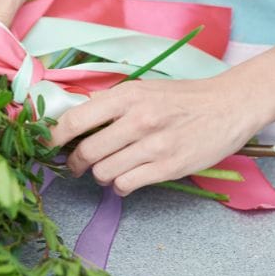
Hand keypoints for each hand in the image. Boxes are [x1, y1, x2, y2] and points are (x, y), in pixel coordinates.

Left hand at [49, 78, 264, 195]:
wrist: (229, 105)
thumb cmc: (183, 98)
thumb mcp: (144, 89)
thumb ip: (111, 103)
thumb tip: (76, 118)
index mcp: (127, 96)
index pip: (75, 120)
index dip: (53, 138)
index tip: (45, 147)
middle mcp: (138, 120)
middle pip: (87, 151)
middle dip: (75, 163)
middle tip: (76, 165)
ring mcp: (153, 146)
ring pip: (104, 172)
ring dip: (100, 175)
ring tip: (109, 170)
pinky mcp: (168, 168)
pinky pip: (126, 185)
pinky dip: (120, 187)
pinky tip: (126, 180)